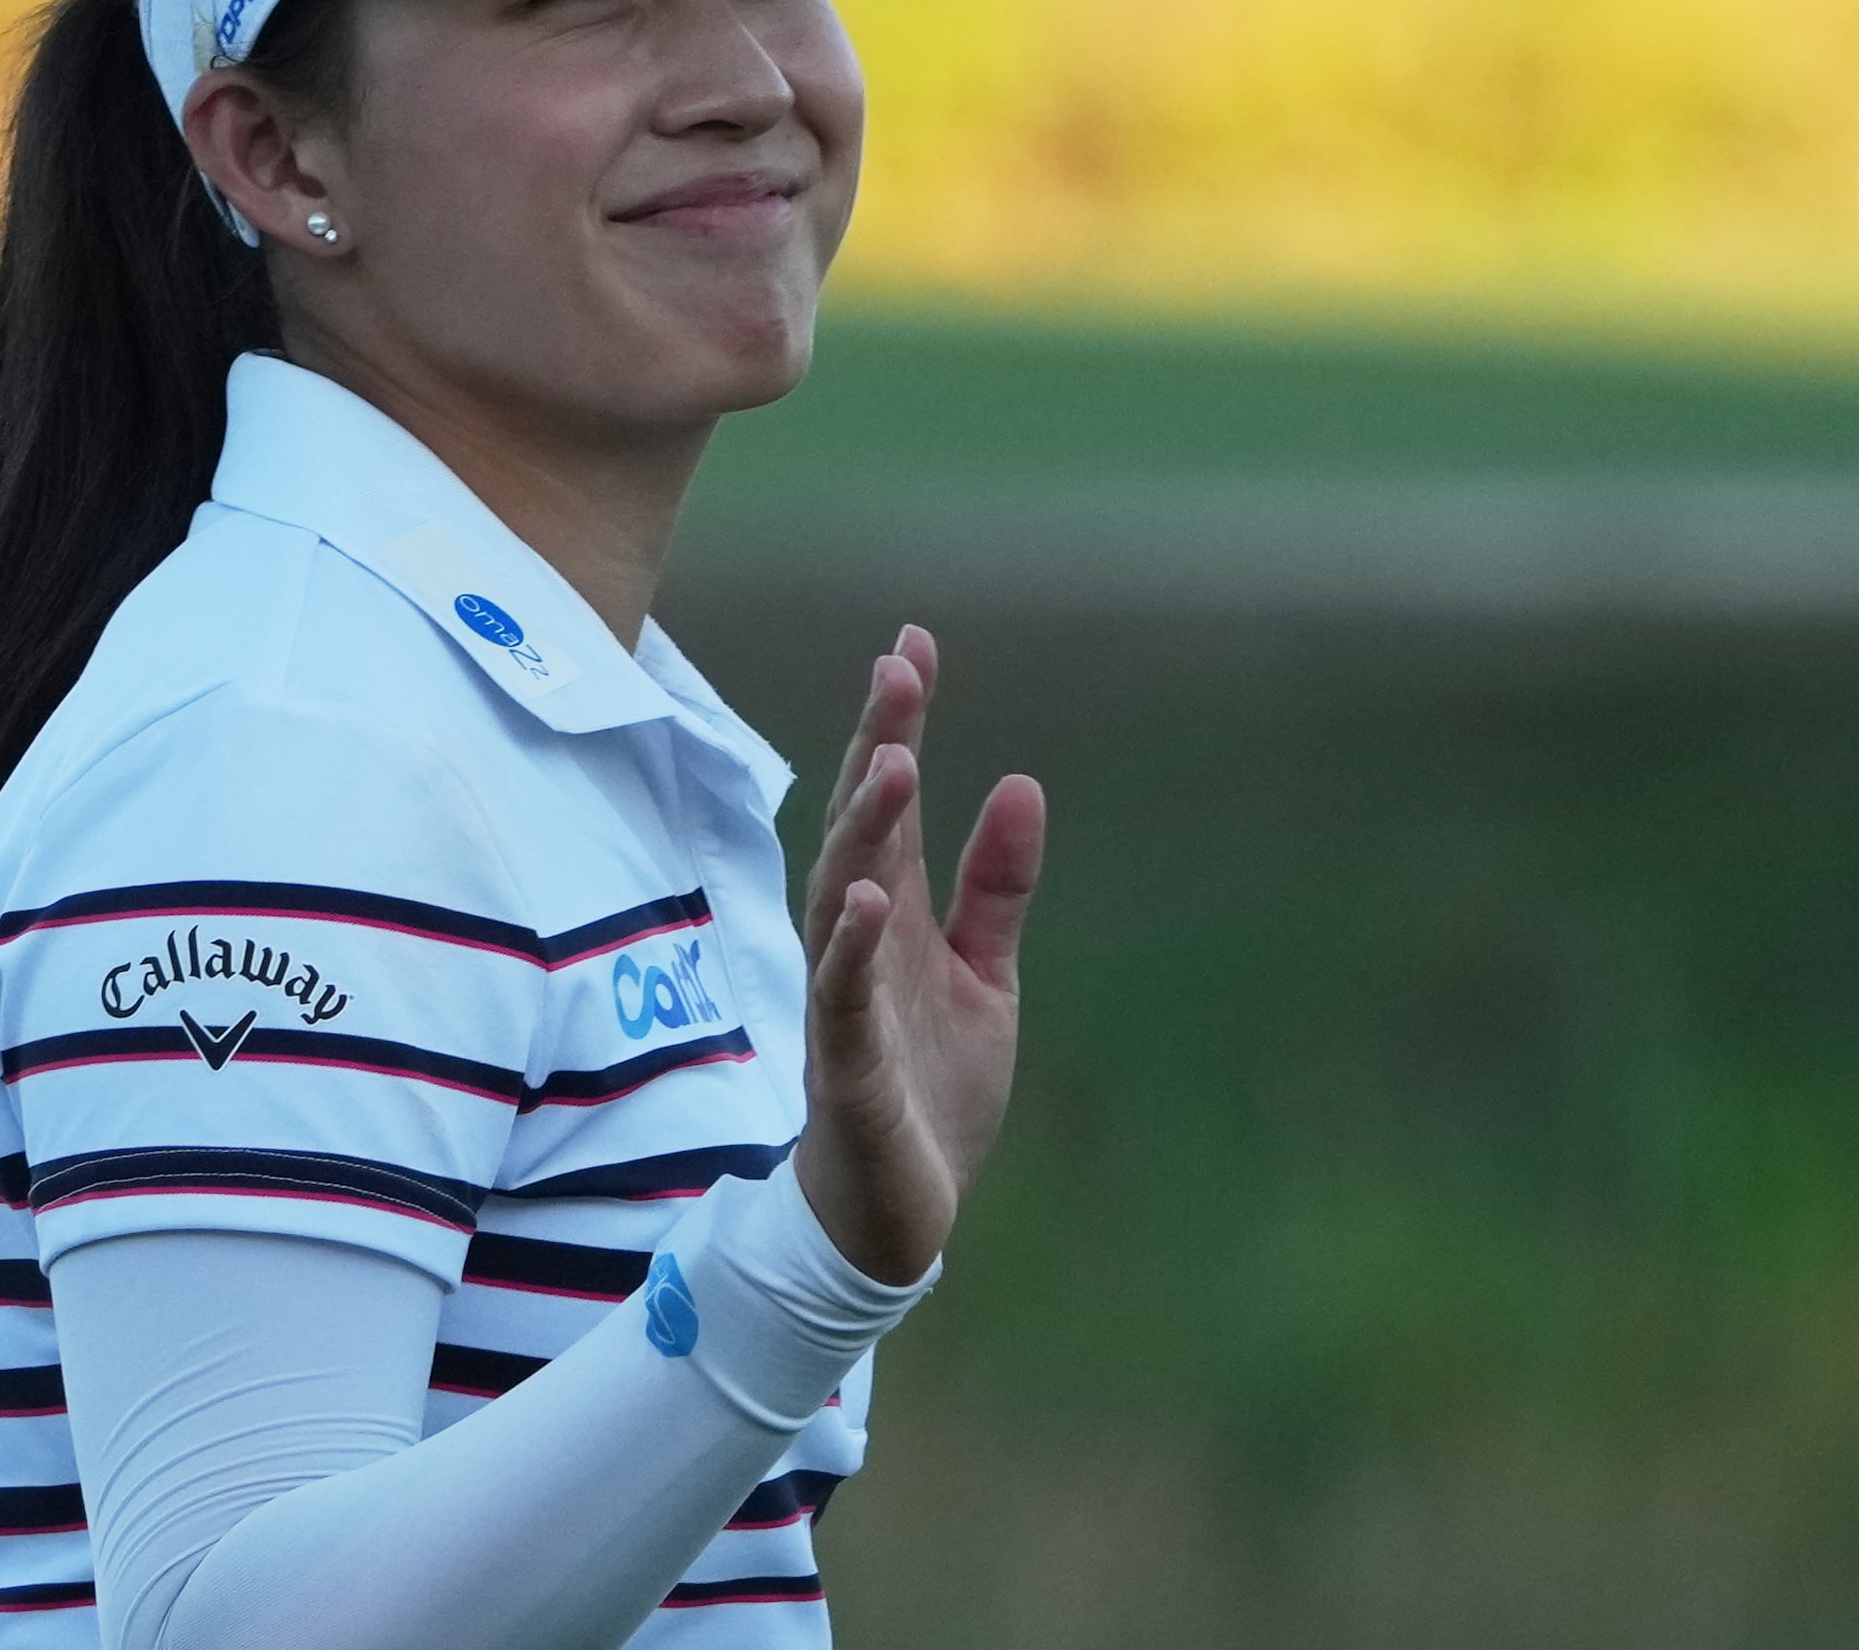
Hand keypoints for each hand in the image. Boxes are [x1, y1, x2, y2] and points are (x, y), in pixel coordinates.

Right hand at [791, 624, 1044, 1285]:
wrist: (899, 1216)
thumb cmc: (928, 1088)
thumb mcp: (986, 977)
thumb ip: (996, 887)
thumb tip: (1019, 781)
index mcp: (893, 916)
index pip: (889, 803)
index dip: (900, 725)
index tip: (914, 643)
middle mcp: (858, 943)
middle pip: (859, 829)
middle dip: (875, 749)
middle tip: (898, 669)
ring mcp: (844, 1001)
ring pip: (841, 896)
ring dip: (863, 830)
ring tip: (892, 763)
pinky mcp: (846, 1066)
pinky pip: (839, 998)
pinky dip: (849, 949)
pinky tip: (865, 900)